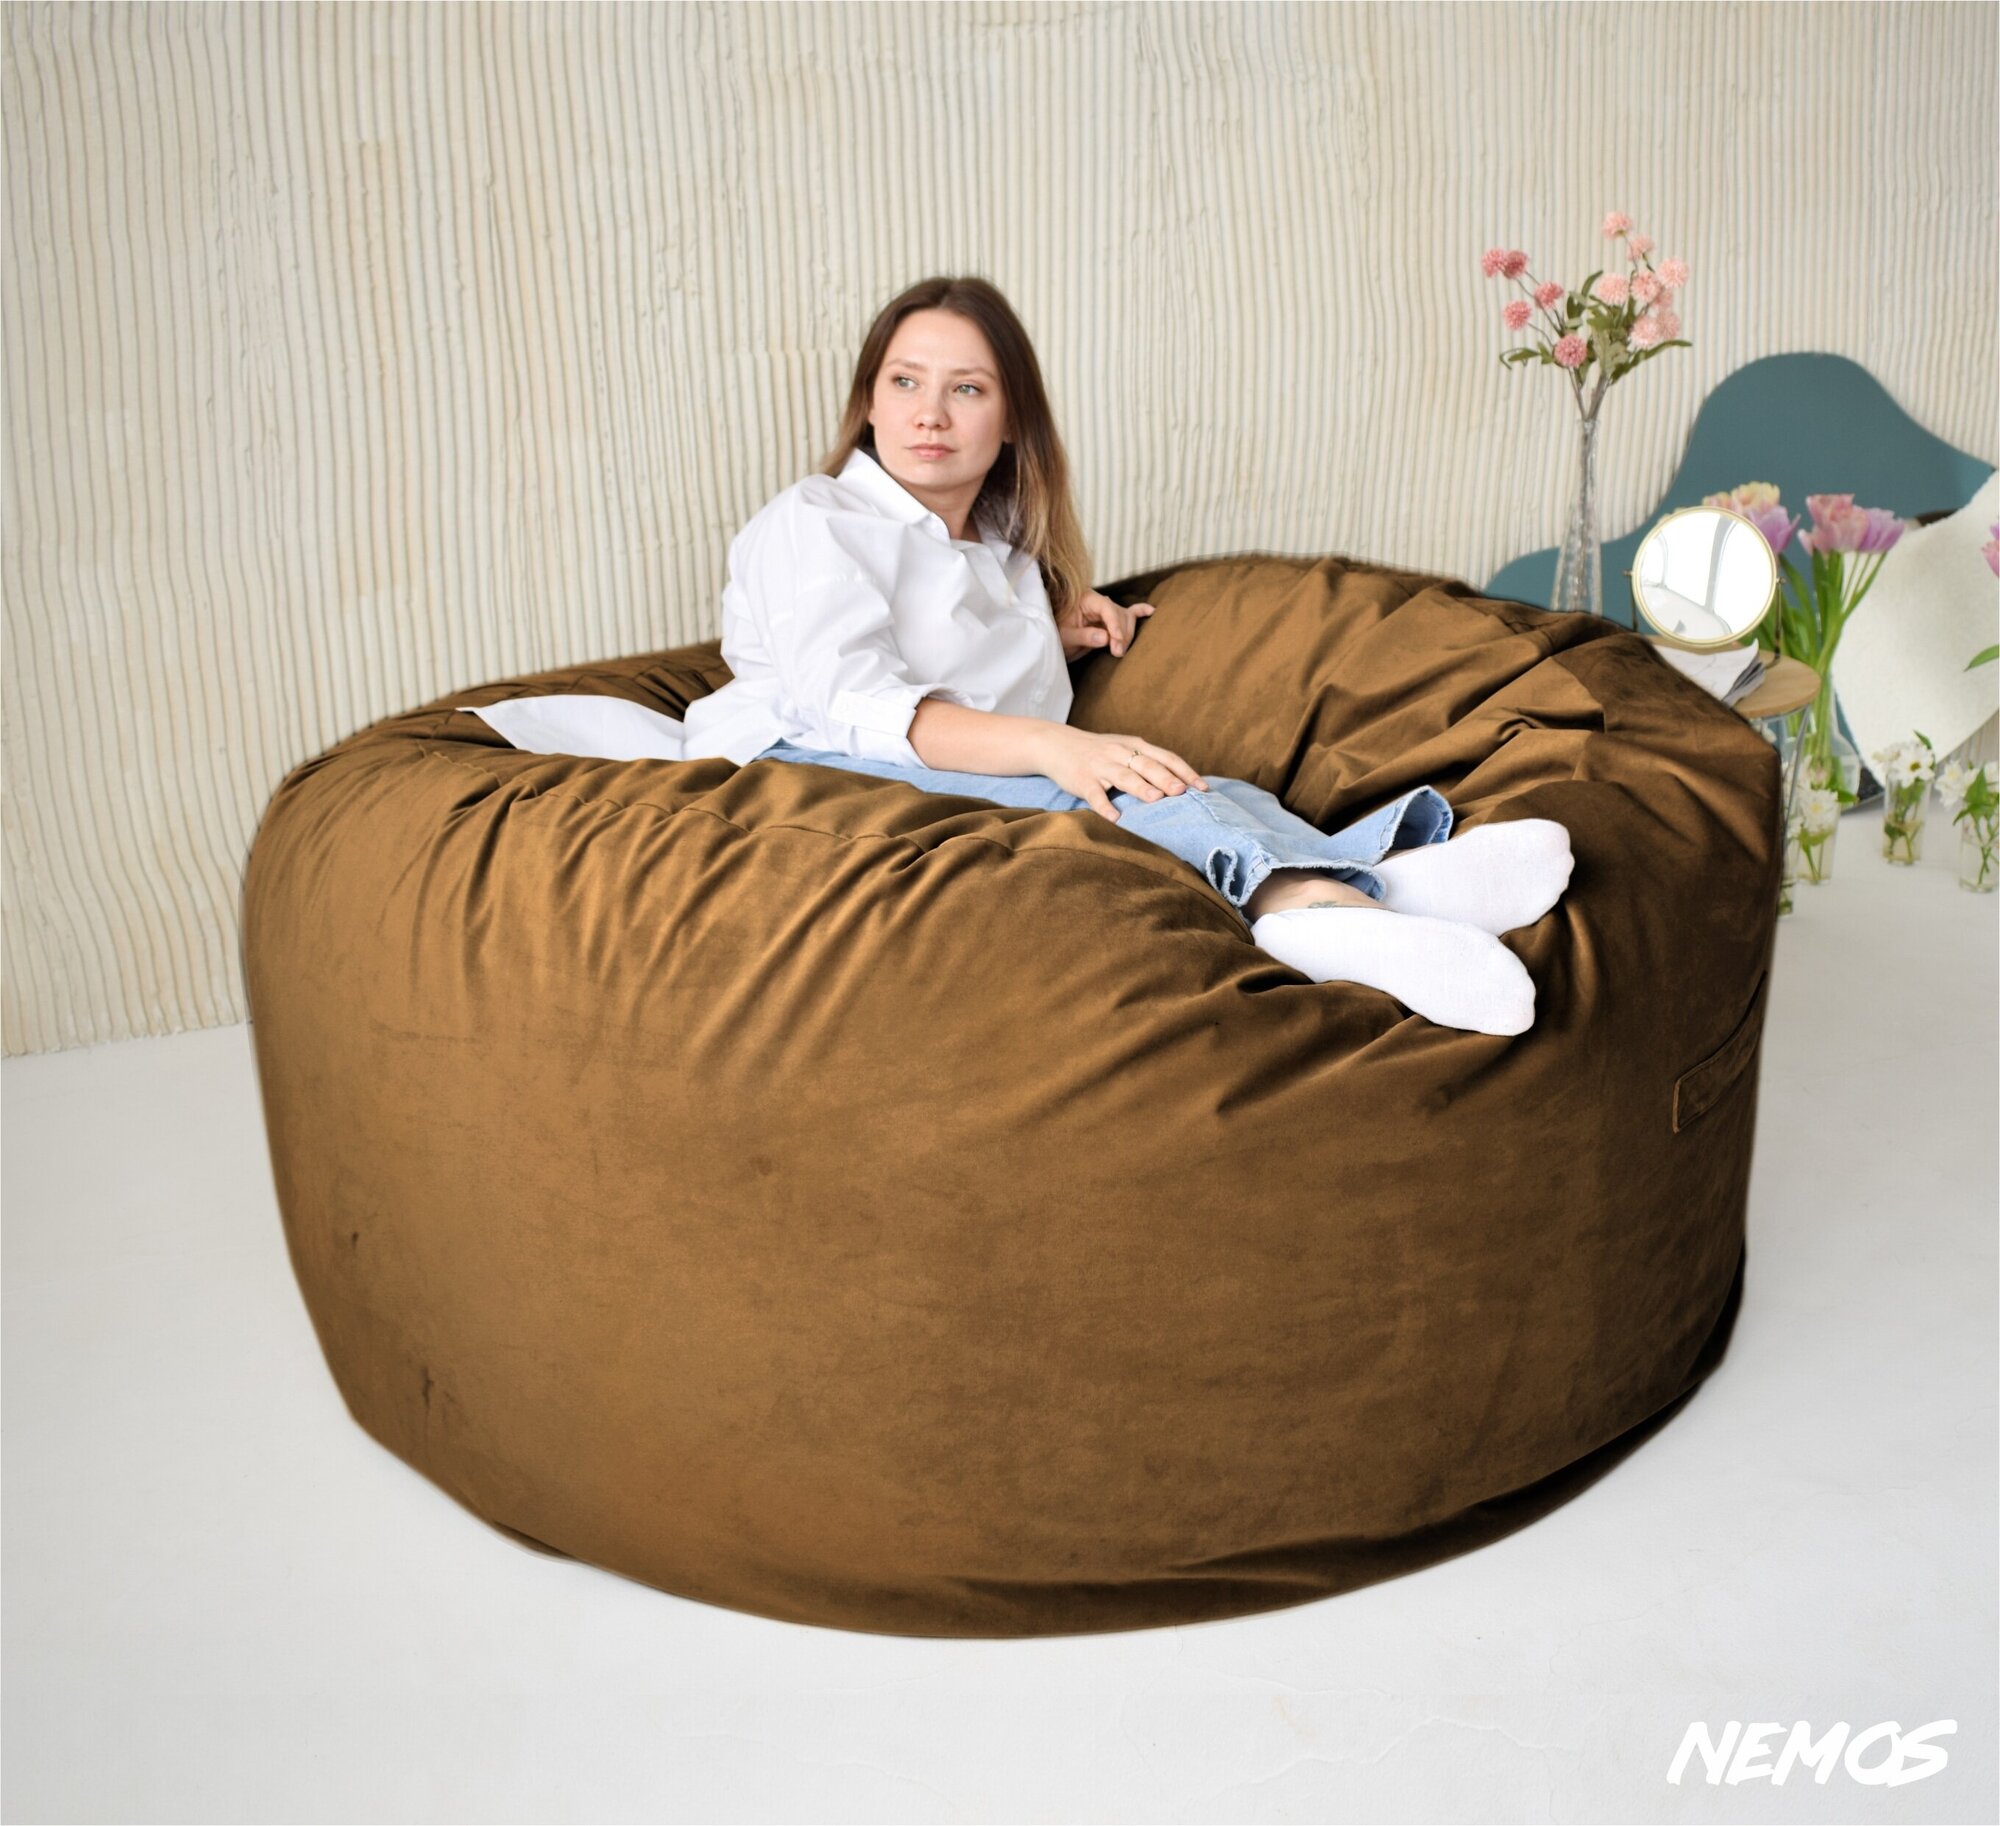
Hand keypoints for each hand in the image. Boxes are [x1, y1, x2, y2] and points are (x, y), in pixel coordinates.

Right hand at [1032, 724, 1209, 822]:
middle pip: (1148, 766)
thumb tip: (1183, 784)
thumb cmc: (1099, 752)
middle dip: (1167, 778)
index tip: (1204, 788)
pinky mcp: (1083, 780)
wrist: (1057, 744)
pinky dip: (1105, 806)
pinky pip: (1095, 795)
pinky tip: (1115, 818)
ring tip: (1156, 799)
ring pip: (1124, 777)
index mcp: (1136, 746)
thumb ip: (1150, 763)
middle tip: (1183, 792)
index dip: (1186, 772)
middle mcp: (1121, 753)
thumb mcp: (1126, 750)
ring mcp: (1101, 766)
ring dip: (1141, 787)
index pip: (1167, 757)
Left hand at [1056, 587, 1154, 662]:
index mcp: (1085, 600)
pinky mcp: (1111, 620)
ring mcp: (1106, 611)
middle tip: (1117, 652)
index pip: (1106, 607)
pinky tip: (1151, 611)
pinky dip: (1140, 612)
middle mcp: (1098, 602)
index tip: (1117, 640)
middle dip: (1122, 633)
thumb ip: (1084, 636)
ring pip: (1126, 618)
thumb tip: (1106, 637)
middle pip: (1119, 613)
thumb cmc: (1056, 636)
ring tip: (1120, 651)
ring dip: (1127, 633)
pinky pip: (1129, 613)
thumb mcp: (1065, 637)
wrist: (1055, 641)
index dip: (1114, 624)